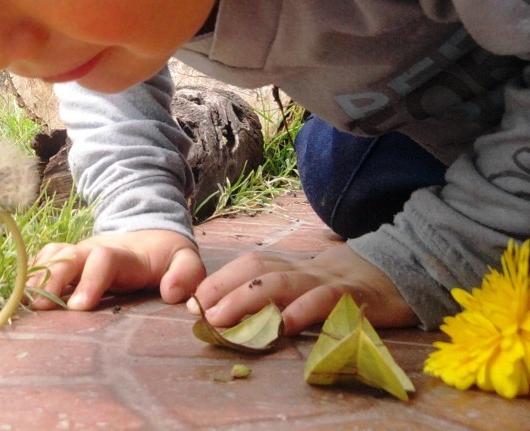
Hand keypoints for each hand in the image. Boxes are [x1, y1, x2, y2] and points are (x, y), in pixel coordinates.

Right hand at [27, 230, 205, 310]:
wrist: (149, 233)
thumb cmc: (167, 256)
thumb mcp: (187, 259)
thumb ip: (187, 273)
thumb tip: (173, 294)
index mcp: (126, 255)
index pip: (104, 259)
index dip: (90, 280)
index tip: (80, 307)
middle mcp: (96, 250)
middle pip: (69, 256)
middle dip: (53, 278)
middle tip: (41, 306)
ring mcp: (80, 253)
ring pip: (52, 256)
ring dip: (37, 276)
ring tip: (24, 302)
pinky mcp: (68, 259)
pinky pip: (43, 259)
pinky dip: (30, 272)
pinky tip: (19, 294)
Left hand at [191, 244, 417, 333]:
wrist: (398, 274)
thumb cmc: (341, 287)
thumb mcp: (304, 286)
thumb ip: (272, 294)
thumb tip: (223, 310)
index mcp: (290, 266)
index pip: (248, 265)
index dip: (219, 280)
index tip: (193, 301)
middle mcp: (303, 270)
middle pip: (257, 271)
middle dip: (224, 289)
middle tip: (200, 311)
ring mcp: (328, 282)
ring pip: (283, 283)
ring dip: (248, 299)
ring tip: (224, 318)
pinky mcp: (355, 298)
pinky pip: (326, 301)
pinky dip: (303, 311)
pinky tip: (285, 326)